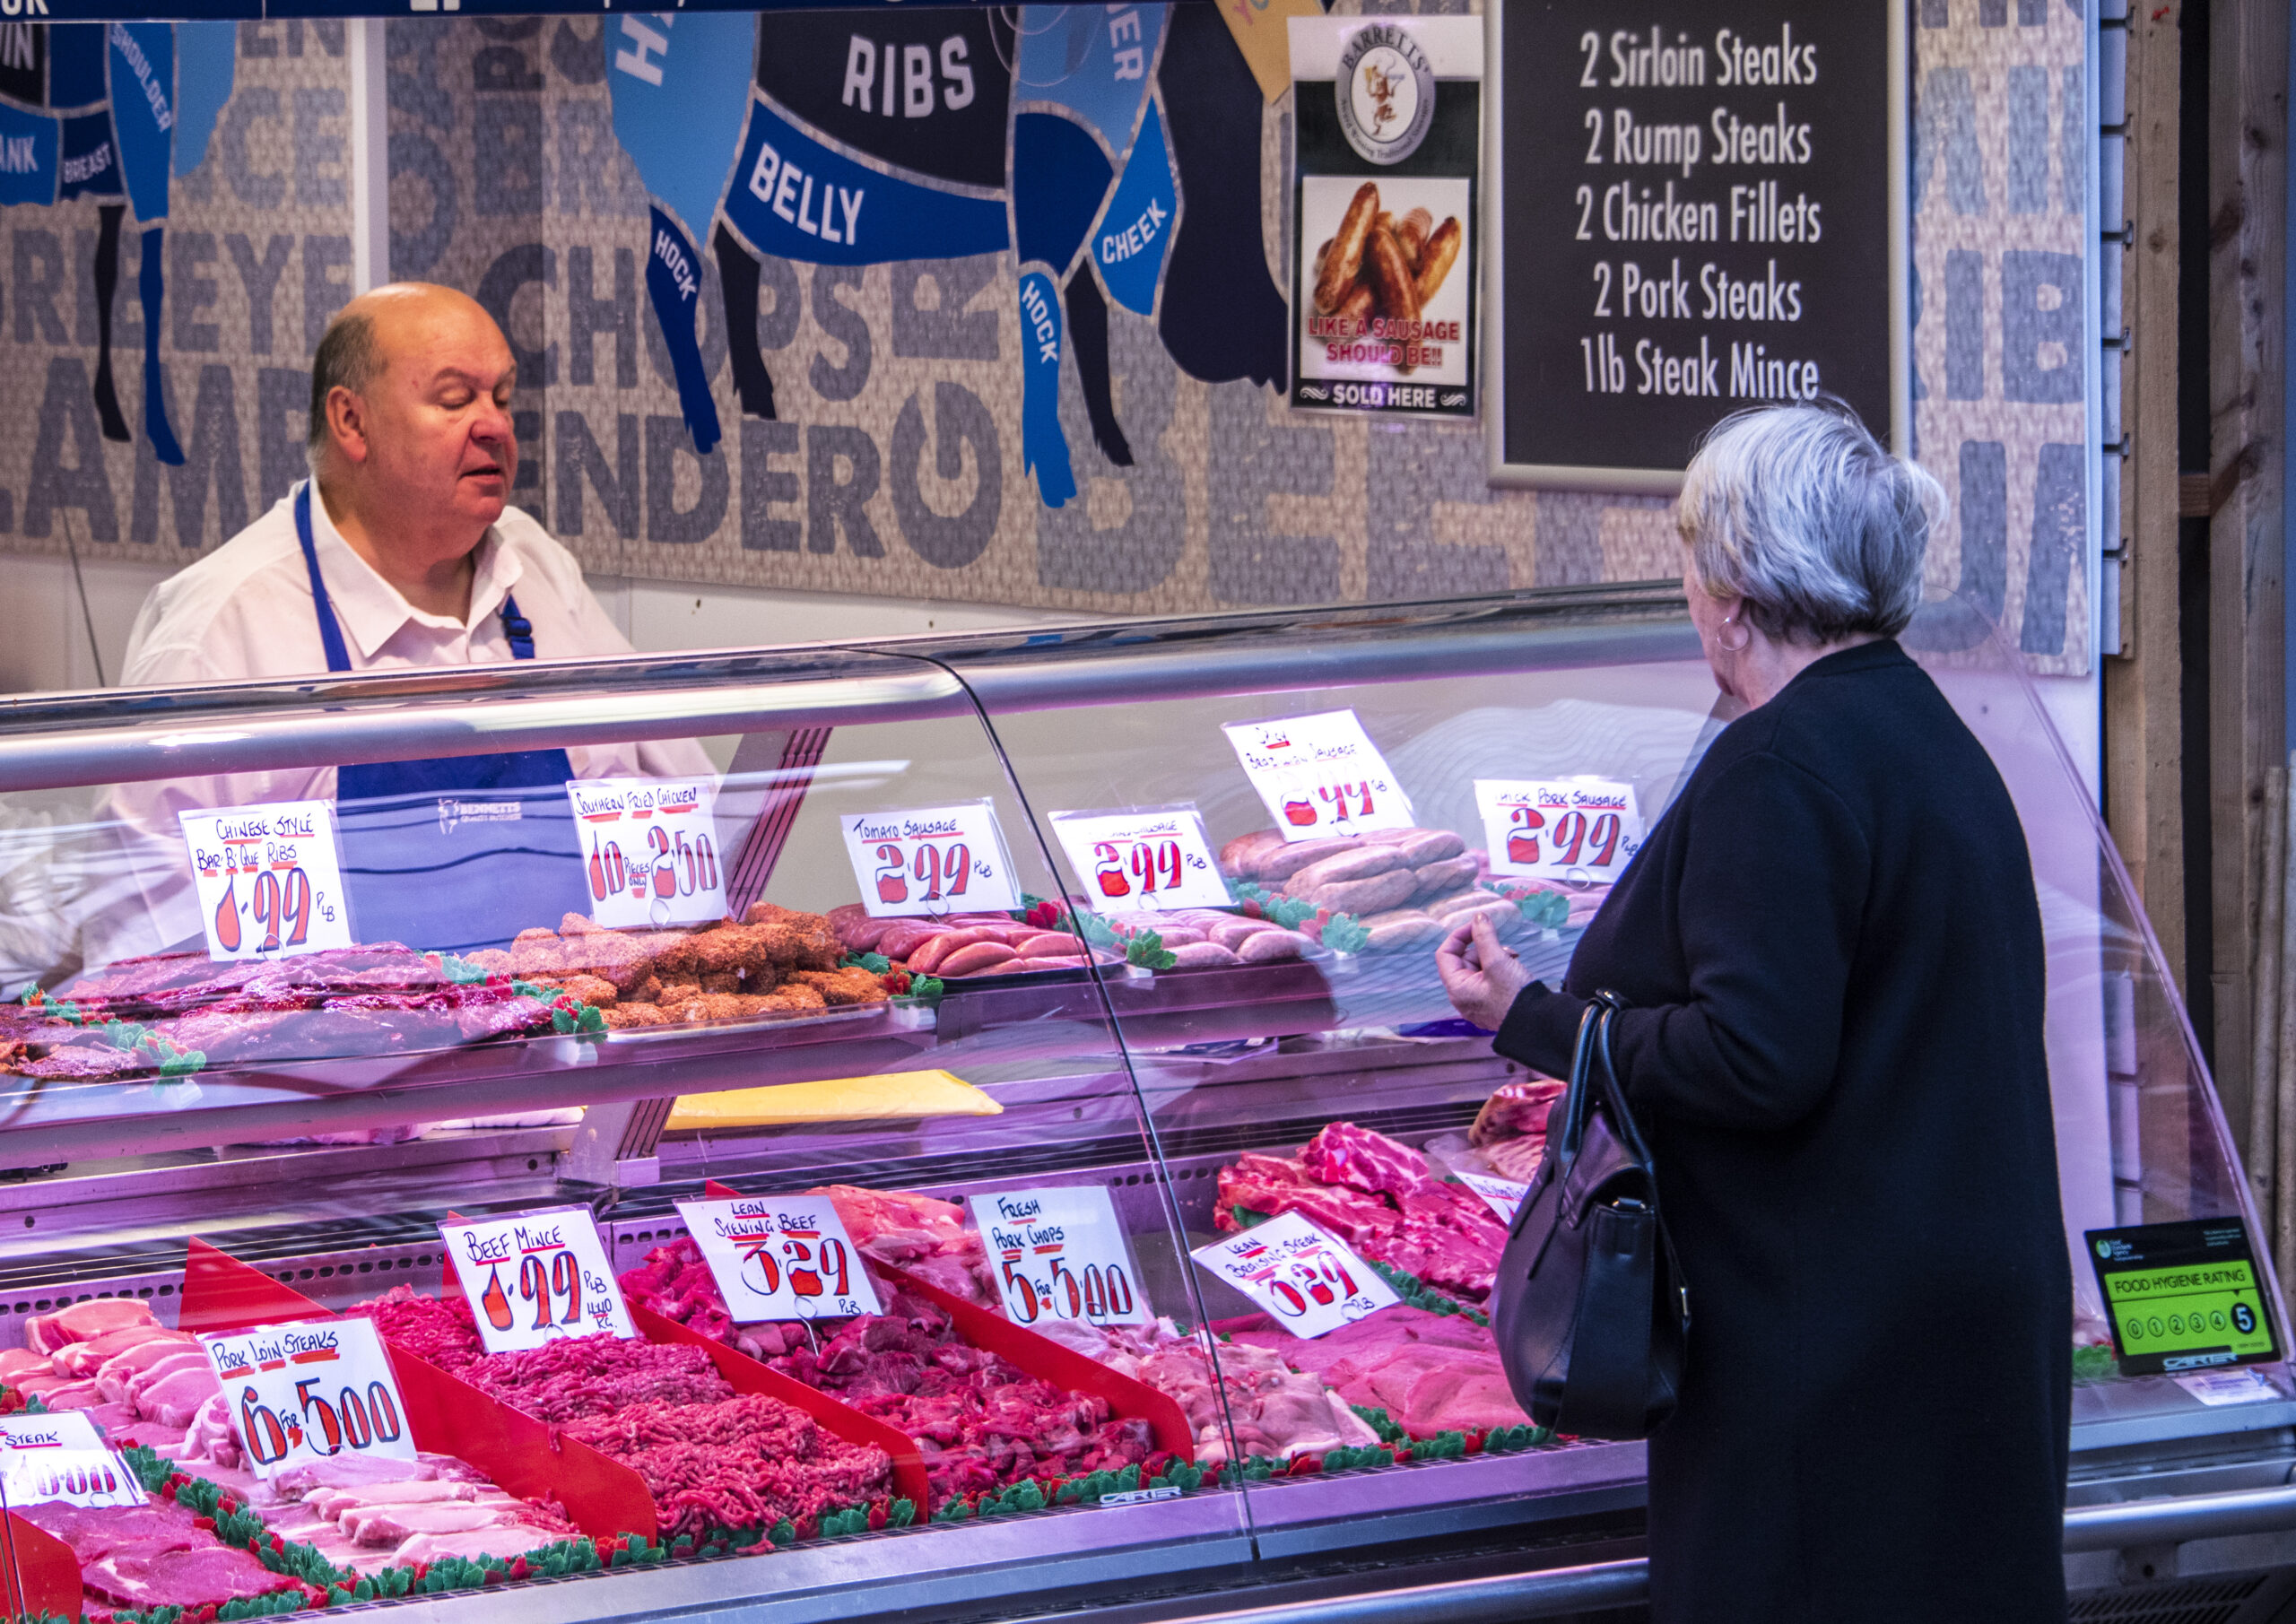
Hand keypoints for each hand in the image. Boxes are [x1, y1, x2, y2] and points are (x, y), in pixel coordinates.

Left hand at [1436, 912, 1532, 1031]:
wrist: (1539, 1023)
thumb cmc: (1515, 995)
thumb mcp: (1498, 961)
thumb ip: (1485, 937)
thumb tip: (1478, 917)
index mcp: (1457, 988)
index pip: (1445, 954)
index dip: (1459, 936)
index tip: (1478, 924)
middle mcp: (1462, 997)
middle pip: (1463, 960)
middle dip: (1483, 948)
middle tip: (1504, 950)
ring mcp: (1476, 1002)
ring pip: (1478, 968)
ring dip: (1494, 958)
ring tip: (1513, 960)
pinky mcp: (1490, 1003)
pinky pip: (1488, 979)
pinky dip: (1499, 969)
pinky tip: (1514, 969)